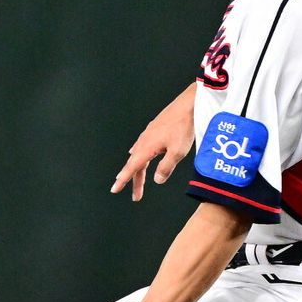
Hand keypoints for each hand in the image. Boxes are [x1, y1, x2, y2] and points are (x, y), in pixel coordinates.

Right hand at [112, 84, 195, 201]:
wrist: (187, 105)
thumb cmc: (183, 126)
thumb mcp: (177, 152)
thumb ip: (166, 167)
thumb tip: (157, 179)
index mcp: (147, 147)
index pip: (132, 168)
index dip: (123, 180)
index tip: (114, 189)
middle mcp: (144, 141)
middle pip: (135, 164)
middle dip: (134, 181)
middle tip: (136, 196)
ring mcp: (148, 134)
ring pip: (138, 155)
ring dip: (138, 169)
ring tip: (137, 180)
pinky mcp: (154, 129)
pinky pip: (142, 146)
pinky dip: (139, 155)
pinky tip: (138, 153)